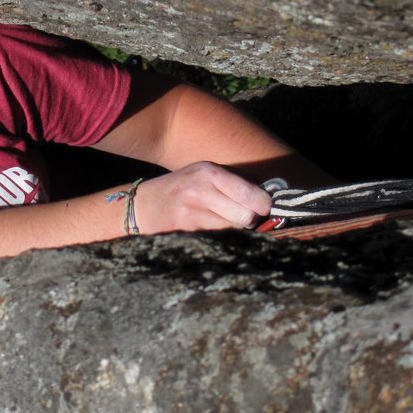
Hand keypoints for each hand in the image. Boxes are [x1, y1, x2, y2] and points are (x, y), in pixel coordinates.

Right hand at [133, 161, 271, 233]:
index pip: (252, 193)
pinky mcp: (184, 233)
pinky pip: (219, 241)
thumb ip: (234, 182)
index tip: (263, 209)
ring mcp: (190, 214)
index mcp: (208, 172)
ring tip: (222, 224)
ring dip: (235, 231)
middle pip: (247, 216)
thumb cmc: (180, 190)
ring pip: (235, 231)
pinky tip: (210, 232)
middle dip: (249, 220)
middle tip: (241, 218)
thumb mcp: (203, 175)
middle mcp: (199, 190)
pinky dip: (221, 240)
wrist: (141, 206)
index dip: (264, 205)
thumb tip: (271, 198)